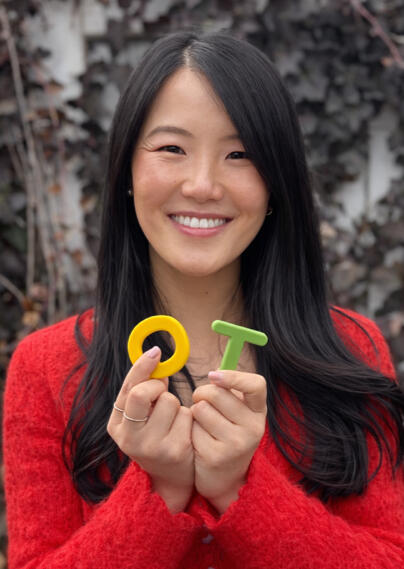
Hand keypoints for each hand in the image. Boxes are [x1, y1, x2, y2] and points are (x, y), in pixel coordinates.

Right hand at [107, 347, 193, 512]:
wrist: (171, 477)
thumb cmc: (155, 436)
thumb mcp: (140, 417)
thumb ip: (142, 391)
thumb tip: (154, 357)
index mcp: (117, 426)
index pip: (128, 389)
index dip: (142, 366)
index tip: (156, 351)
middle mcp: (129, 438)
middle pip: (142, 393)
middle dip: (157, 386)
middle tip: (162, 391)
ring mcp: (152, 446)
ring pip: (169, 401)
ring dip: (176, 404)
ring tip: (172, 421)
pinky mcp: (175, 451)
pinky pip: (186, 415)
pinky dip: (187, 417)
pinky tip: (183, 432)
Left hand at [190, 370, 266, 513]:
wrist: (225, 478)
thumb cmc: (226, 433)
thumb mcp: (237, 413)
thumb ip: (229, 391)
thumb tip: (215, 372)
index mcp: (258, 411)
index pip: (256, 385)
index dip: (234, 376)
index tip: (213, 375)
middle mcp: (253, 428)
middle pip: (217, 393)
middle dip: (202, 394)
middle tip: (201, 402)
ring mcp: (236, 444)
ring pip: (201, 409)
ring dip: (195, 413)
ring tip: (203, 424)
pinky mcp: (216, 457)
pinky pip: (192, 429)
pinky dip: (191, 431)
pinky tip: (199, 442)